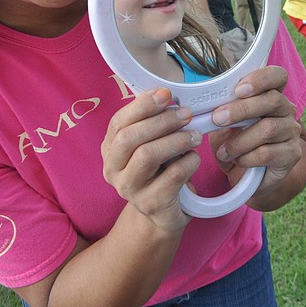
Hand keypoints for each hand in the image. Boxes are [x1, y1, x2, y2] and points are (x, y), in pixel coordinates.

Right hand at [101, 88, 202, 231]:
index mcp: (110, 149)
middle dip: (161, 122)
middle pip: (130, 138)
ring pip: (147, 156)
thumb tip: (168, 96)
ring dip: (176, 140)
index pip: (118, 122)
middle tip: (186, 115)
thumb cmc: (160, 169)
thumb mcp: (152, 143)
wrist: (163, 212)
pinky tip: (194, 158)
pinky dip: (188, 162)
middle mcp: (113, 169)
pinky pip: (172, 176)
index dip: (142, 105)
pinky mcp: (150, 203)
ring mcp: (129, 189)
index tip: (166, 94)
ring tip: (195, 135)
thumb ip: (153, 122)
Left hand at [208, 66, 305, 208]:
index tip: (238, 90)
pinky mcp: (292, 154)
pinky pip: (268, 153)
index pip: (278, 76)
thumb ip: (222, 110)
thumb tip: (205, 107)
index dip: (260, 79)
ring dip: (239, 141)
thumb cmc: (236, 142)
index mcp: (272, 94)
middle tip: (217, 119)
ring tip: (223, 152)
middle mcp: (286, 110)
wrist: (249, 176)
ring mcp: (292, 131)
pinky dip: (247, 158)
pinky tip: (238, 161)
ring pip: (268, 128)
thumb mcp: (225, 124)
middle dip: (241, 109)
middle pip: (273, 100)